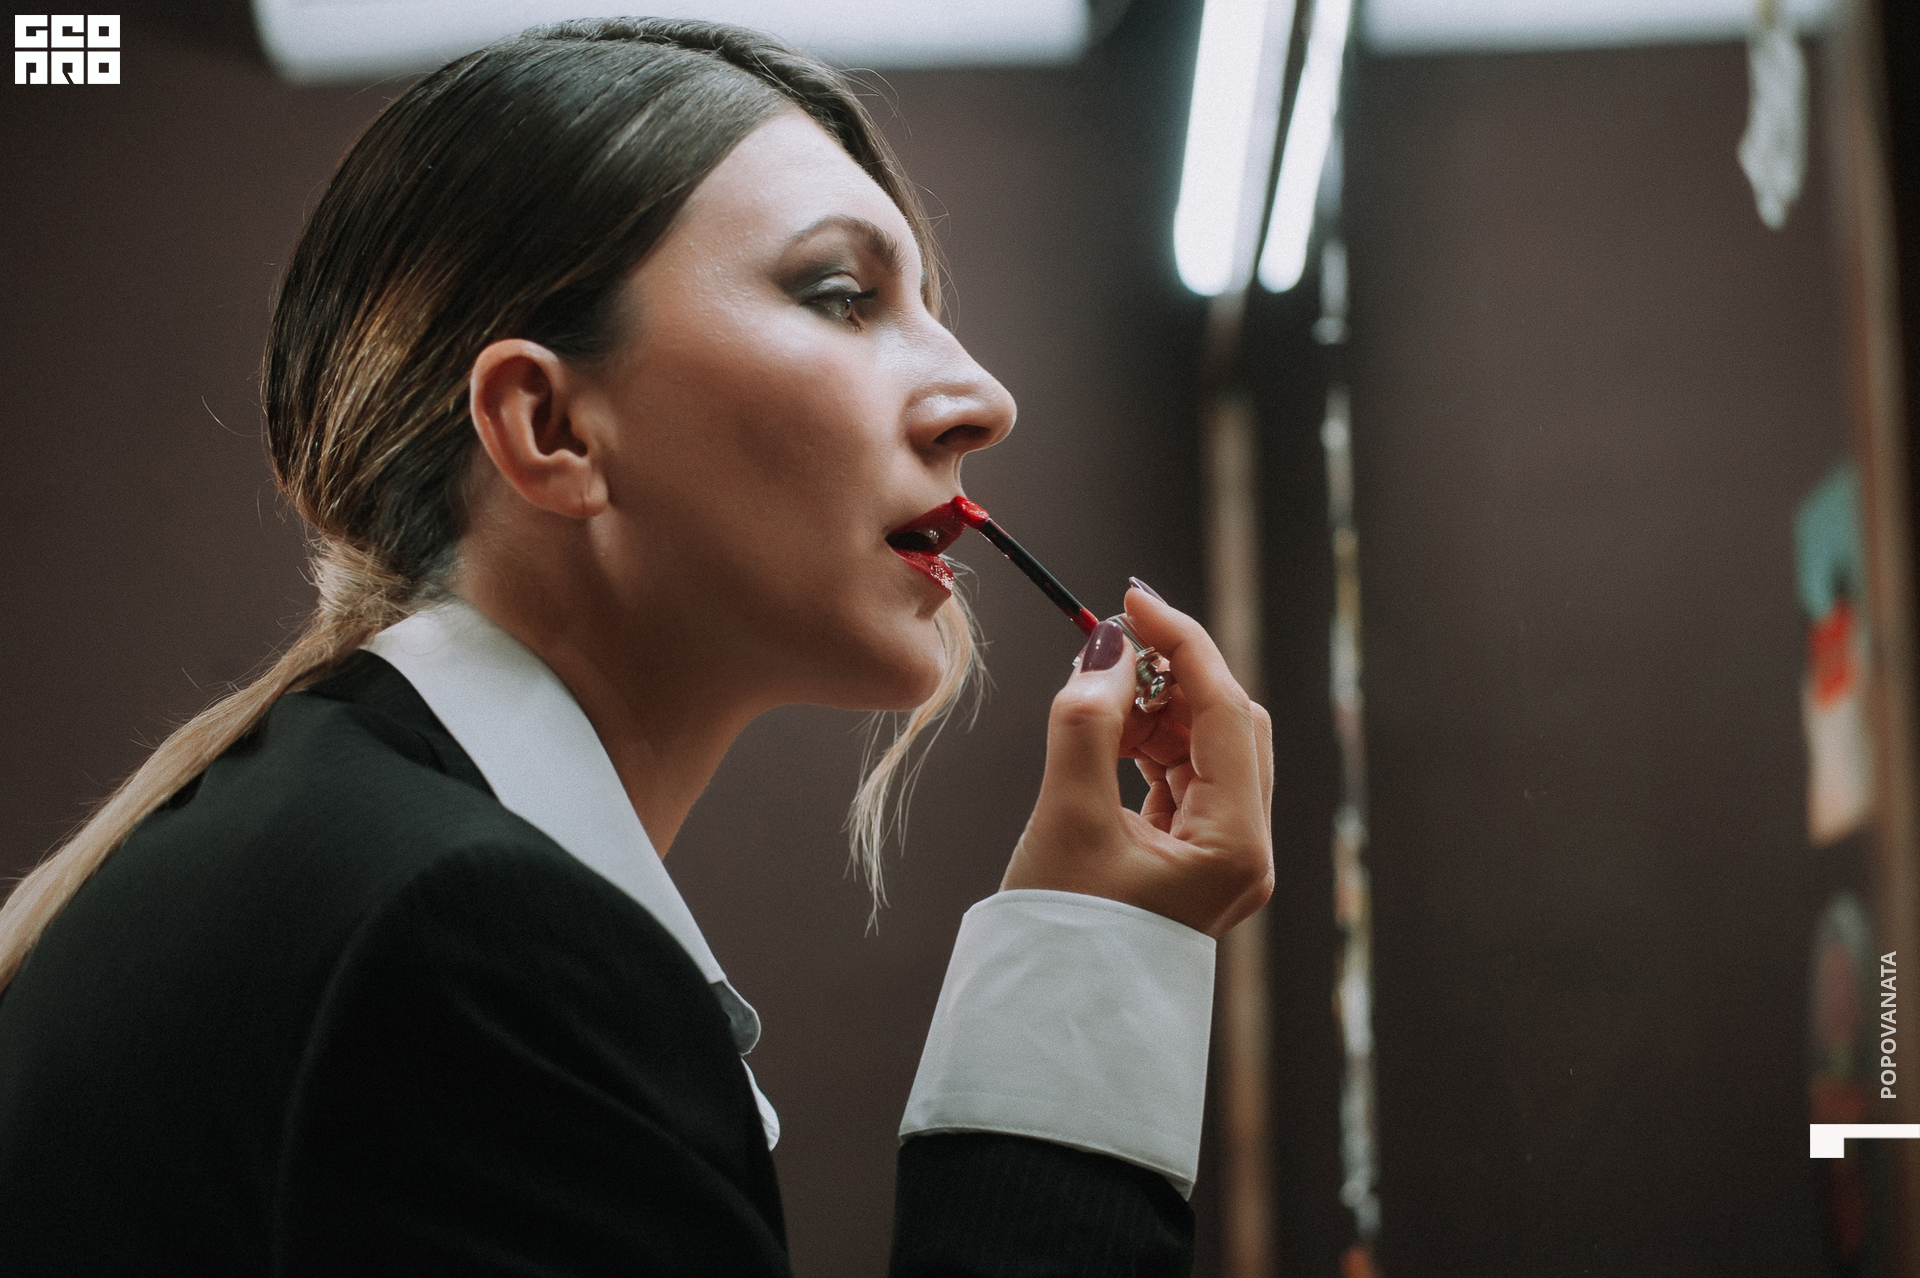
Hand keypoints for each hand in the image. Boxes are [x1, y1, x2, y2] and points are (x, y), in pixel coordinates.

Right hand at [1000, 585, 1274, 937]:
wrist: (1049, 1030)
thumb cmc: (1059, 938)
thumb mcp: (1066, 816)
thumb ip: (1087, 719)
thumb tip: (1105, 646)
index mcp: (1236, 844)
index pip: (1225, 711)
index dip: (1182, 643)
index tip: (1132, 598)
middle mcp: (1245, 851)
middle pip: (1228, 726)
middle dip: (1172, 677)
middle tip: (1108, 646)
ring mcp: (1222, 860)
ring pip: (1205, 752)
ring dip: (1155, 712)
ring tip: (1093, 697)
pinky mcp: (1192, 865)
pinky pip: (1183, 783)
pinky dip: (1146, 748)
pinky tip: (1104, 732)